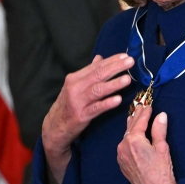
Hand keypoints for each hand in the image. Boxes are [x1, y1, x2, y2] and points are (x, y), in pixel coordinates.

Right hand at [41, 53, 133, 183]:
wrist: (54, 127)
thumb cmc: (68, 104)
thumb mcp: (75, 86)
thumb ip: (88, 72)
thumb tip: (100, 58)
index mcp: (75, 78)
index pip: (96, 66)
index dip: (111, 61)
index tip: (125, 56)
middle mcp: (75, 87)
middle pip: (98, 75)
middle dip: (115, 68)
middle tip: (130, 62)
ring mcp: (78, 102)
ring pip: (97, 90)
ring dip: (113, 84)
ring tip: (127, 79)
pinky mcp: (81, 116)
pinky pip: (96, 108)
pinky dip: (107, 103)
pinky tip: (118, 100)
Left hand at [118, 104, 177, 183]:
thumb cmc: (162, 171)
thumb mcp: (163, 148)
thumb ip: (159, 130)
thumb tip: (161, 115)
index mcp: (134, 141)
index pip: (139, 121)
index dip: (145, 112)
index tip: (149, 104)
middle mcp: (123, 146)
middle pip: (131, 127)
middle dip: (137, 116)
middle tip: (141, 106)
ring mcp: (121, 156)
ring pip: (126, 136)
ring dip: (132, 126)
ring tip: (136, 117)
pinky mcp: (122, 164)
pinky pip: (124, 146)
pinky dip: (129, 137)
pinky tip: (133, 135)